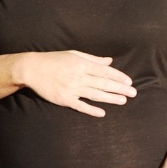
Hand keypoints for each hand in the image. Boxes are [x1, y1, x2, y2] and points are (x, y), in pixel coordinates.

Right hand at [20, 51, 135, 116]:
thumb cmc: (54, 60)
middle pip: (103, 83)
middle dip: (120, 89)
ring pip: (95, 95)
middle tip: (133, 93)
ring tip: (123, 101)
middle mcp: (79, 76)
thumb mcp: (74, 54)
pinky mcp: (64, 99)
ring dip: (111, 98)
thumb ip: (93, 59)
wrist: (32, 69)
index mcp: (82, 64)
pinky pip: (80, 106)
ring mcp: (71, 89)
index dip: (118, 77)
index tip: (129, 82)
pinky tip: (102, 113)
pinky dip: (91, 110)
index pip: (105, 71)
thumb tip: (109, 61)